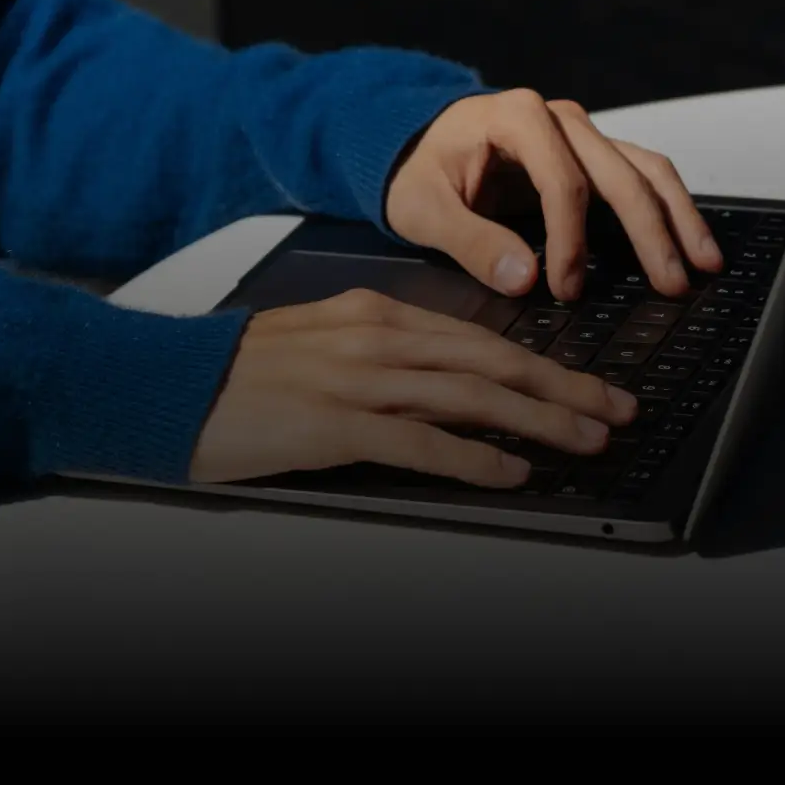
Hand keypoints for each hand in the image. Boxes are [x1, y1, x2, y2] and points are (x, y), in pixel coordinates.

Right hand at [190, 289, 637, 486]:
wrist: (166, 383)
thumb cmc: (241, 372)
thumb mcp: (322, 342)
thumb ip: (384, 354)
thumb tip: (447, 383)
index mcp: (377, 312)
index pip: (480, 338)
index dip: (543, 363)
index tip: (588, 382)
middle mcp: (377, 336)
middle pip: (492, 360)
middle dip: (565, 386)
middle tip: (619, 409)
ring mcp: (357, 378)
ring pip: (471, 395)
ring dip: (540, 419)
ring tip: (589, 440)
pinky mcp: (333, 423)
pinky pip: (420, 441)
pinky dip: (473, 456)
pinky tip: (511, 472)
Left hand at [386, 90, 722, 300]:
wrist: (415, 144)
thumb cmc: (417, 173)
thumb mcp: (423, 209)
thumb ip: (470, 241)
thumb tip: (524, 278)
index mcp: (517, 117)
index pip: (563, 181)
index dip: (572, 239)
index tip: (567, 288)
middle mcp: (559, 118)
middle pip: (621, 173)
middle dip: (651, 233)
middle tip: (673, 284)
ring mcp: (581, 133)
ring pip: (646, 169)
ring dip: (678, 218)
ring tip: (705, 266)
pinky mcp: (591, 154)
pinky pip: (640, 176)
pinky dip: (668, 210)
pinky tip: (688, 246)